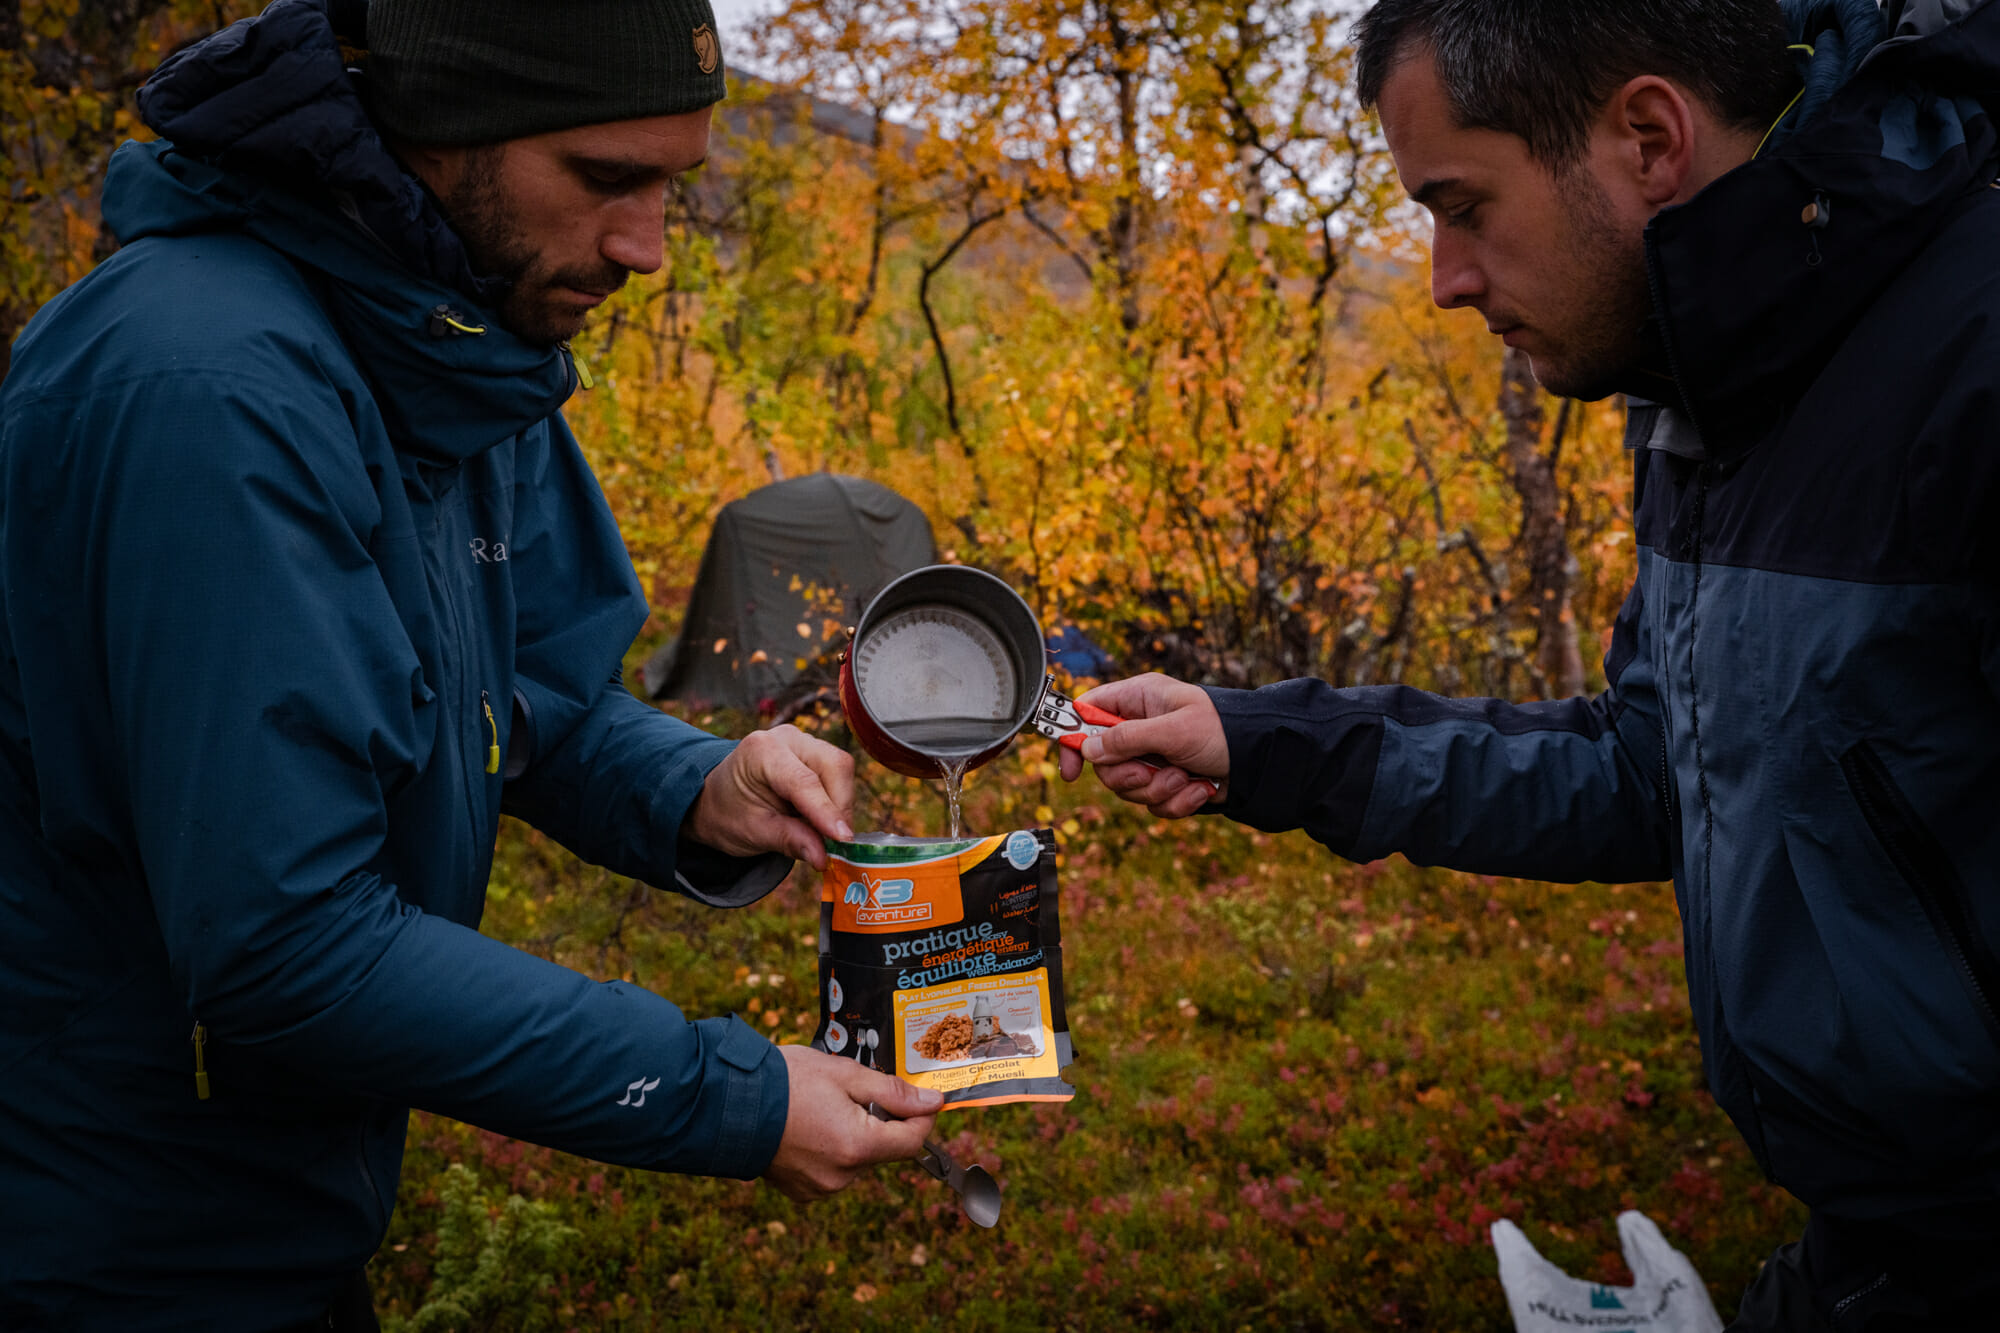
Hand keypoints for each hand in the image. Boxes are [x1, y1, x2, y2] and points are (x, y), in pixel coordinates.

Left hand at [685, 725, 853, 868]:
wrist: (716, 798)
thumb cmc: (729, 813)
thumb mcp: (753, 832)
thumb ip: (789, 841)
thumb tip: (823, 857)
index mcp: (762, 751)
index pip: (804, 781)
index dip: (827, 812)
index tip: (843, 840)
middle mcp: (787, 738)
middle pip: (833, 766)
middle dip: (840, 808)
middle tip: (837, 845)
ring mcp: (804, 741)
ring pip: (841, 769)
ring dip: (840, 806)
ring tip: (824, 836)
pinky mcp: (815, 751)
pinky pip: (838, 774)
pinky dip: (836, 802)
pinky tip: (822, 822)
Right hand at [764, 1044, 940, 1201]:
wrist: (728, 1104)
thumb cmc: (785, 1082)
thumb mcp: (845, 1075)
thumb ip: (893, 1091)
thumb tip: (933, 1102)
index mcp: (858, 1146)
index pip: (913, 1140)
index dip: (921, 1116)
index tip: (918, 1098)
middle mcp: (843, 1175)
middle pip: (883, 1149)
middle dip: (879, 1121)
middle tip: (852, 1093)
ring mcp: (821, 1187)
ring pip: (858, 1160)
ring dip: (854, 1136)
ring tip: (822, 1108)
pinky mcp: (802, 1192)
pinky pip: (833, 1171)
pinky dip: (830, 1150)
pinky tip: (808, 1127)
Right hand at [1056, 673, 1228, 818]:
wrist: (1260, 761)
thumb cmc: (1222, 731)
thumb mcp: (1172, 730)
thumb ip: (1127, 738)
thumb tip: (1089, 750)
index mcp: (1138, 700)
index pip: (1088, 714)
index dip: (1074, 739)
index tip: (1071, 770)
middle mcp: (1141, 728)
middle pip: (1104, 762)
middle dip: (1129, 776)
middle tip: (1151, 772)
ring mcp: (1153, 757)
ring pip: (1129, 787)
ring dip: (1158, 789)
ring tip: (1185, 777)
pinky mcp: (1167, 783)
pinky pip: (1154, 803)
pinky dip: (1177, 801)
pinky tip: (1199, 788)